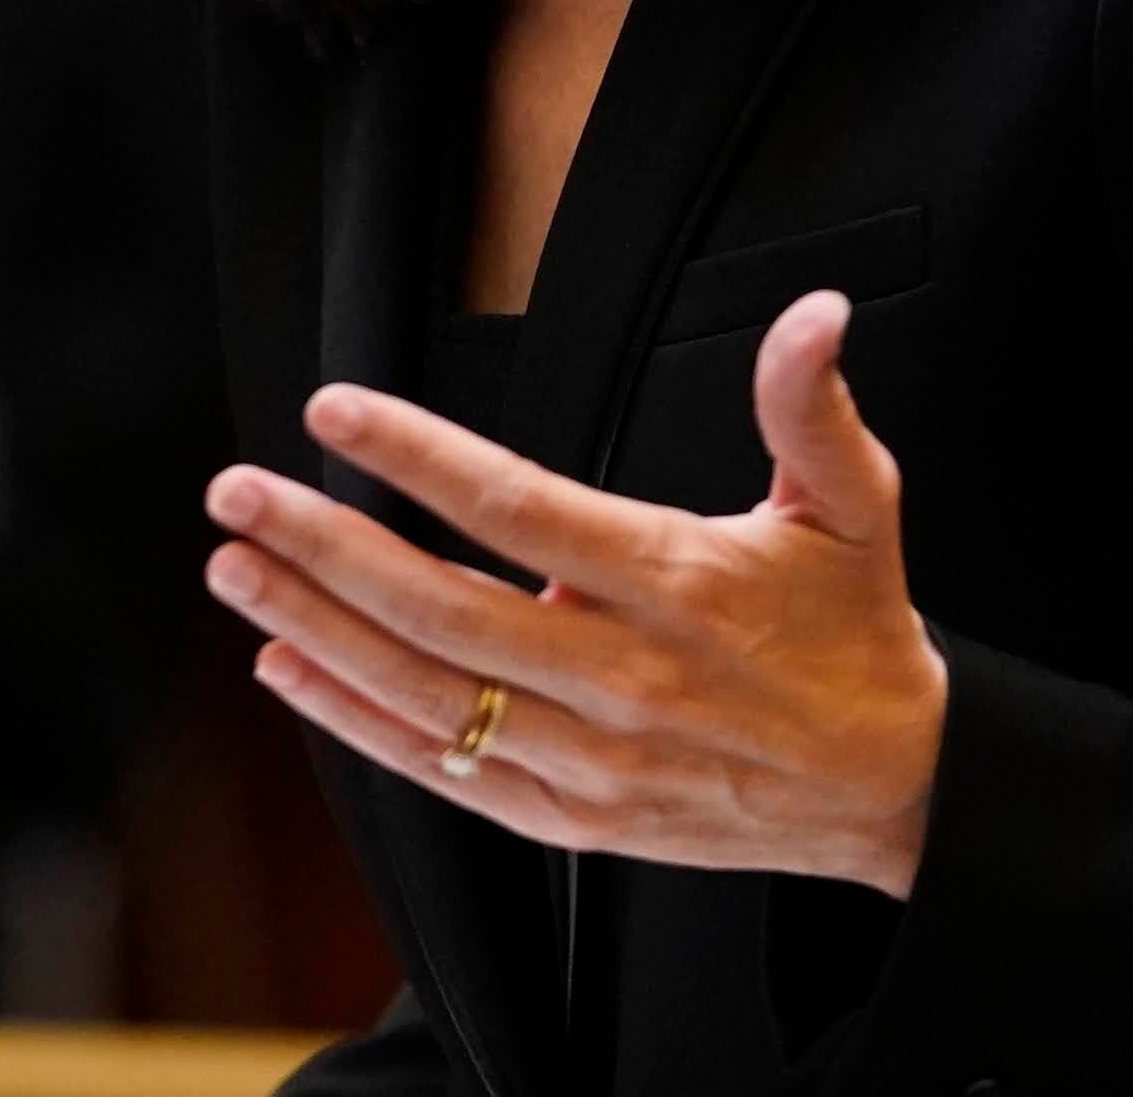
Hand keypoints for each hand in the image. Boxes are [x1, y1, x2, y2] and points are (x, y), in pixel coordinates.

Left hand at [204, 289, 949, 895]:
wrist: (894, 792)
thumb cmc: (856, 633)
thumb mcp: (856, 506)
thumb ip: (811, 404)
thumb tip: (816, 312)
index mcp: (680, 585)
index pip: (520, 511)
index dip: (419, 458)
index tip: (335, 409)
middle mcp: (625, 678)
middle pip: (443, 608)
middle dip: (325, 546)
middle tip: (238, 490)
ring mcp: (593, 760)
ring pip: (426, 694)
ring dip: (318, 629)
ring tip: (237, 566)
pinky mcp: (574, 821)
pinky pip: (444, 772)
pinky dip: (356, 723)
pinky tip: (290, 668)